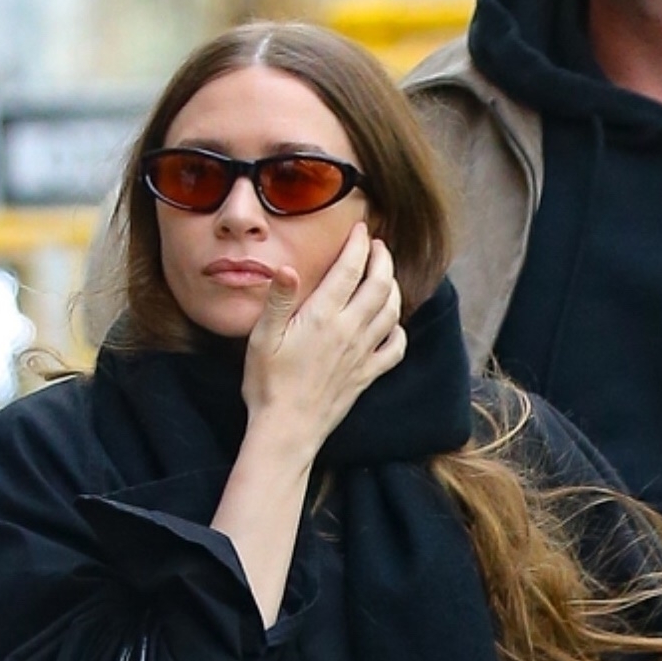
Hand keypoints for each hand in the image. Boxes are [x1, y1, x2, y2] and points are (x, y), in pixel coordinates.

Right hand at [241, 229, 404, 456]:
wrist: (287, 431)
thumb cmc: (268, 384)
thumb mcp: (263, 338)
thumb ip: (278, 300)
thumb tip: (287, 268)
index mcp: (322, 316)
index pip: (350, 269)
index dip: (359, 244)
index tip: (361, 229)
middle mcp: (349, 331)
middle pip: (380, 284)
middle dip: (383, 258)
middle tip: (378, 245)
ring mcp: (362, 354)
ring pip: (392, 311)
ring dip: (394, 287)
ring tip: (386, 275)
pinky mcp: (367, 375)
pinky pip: (395, 348)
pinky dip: (399, 330)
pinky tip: (392, 323)